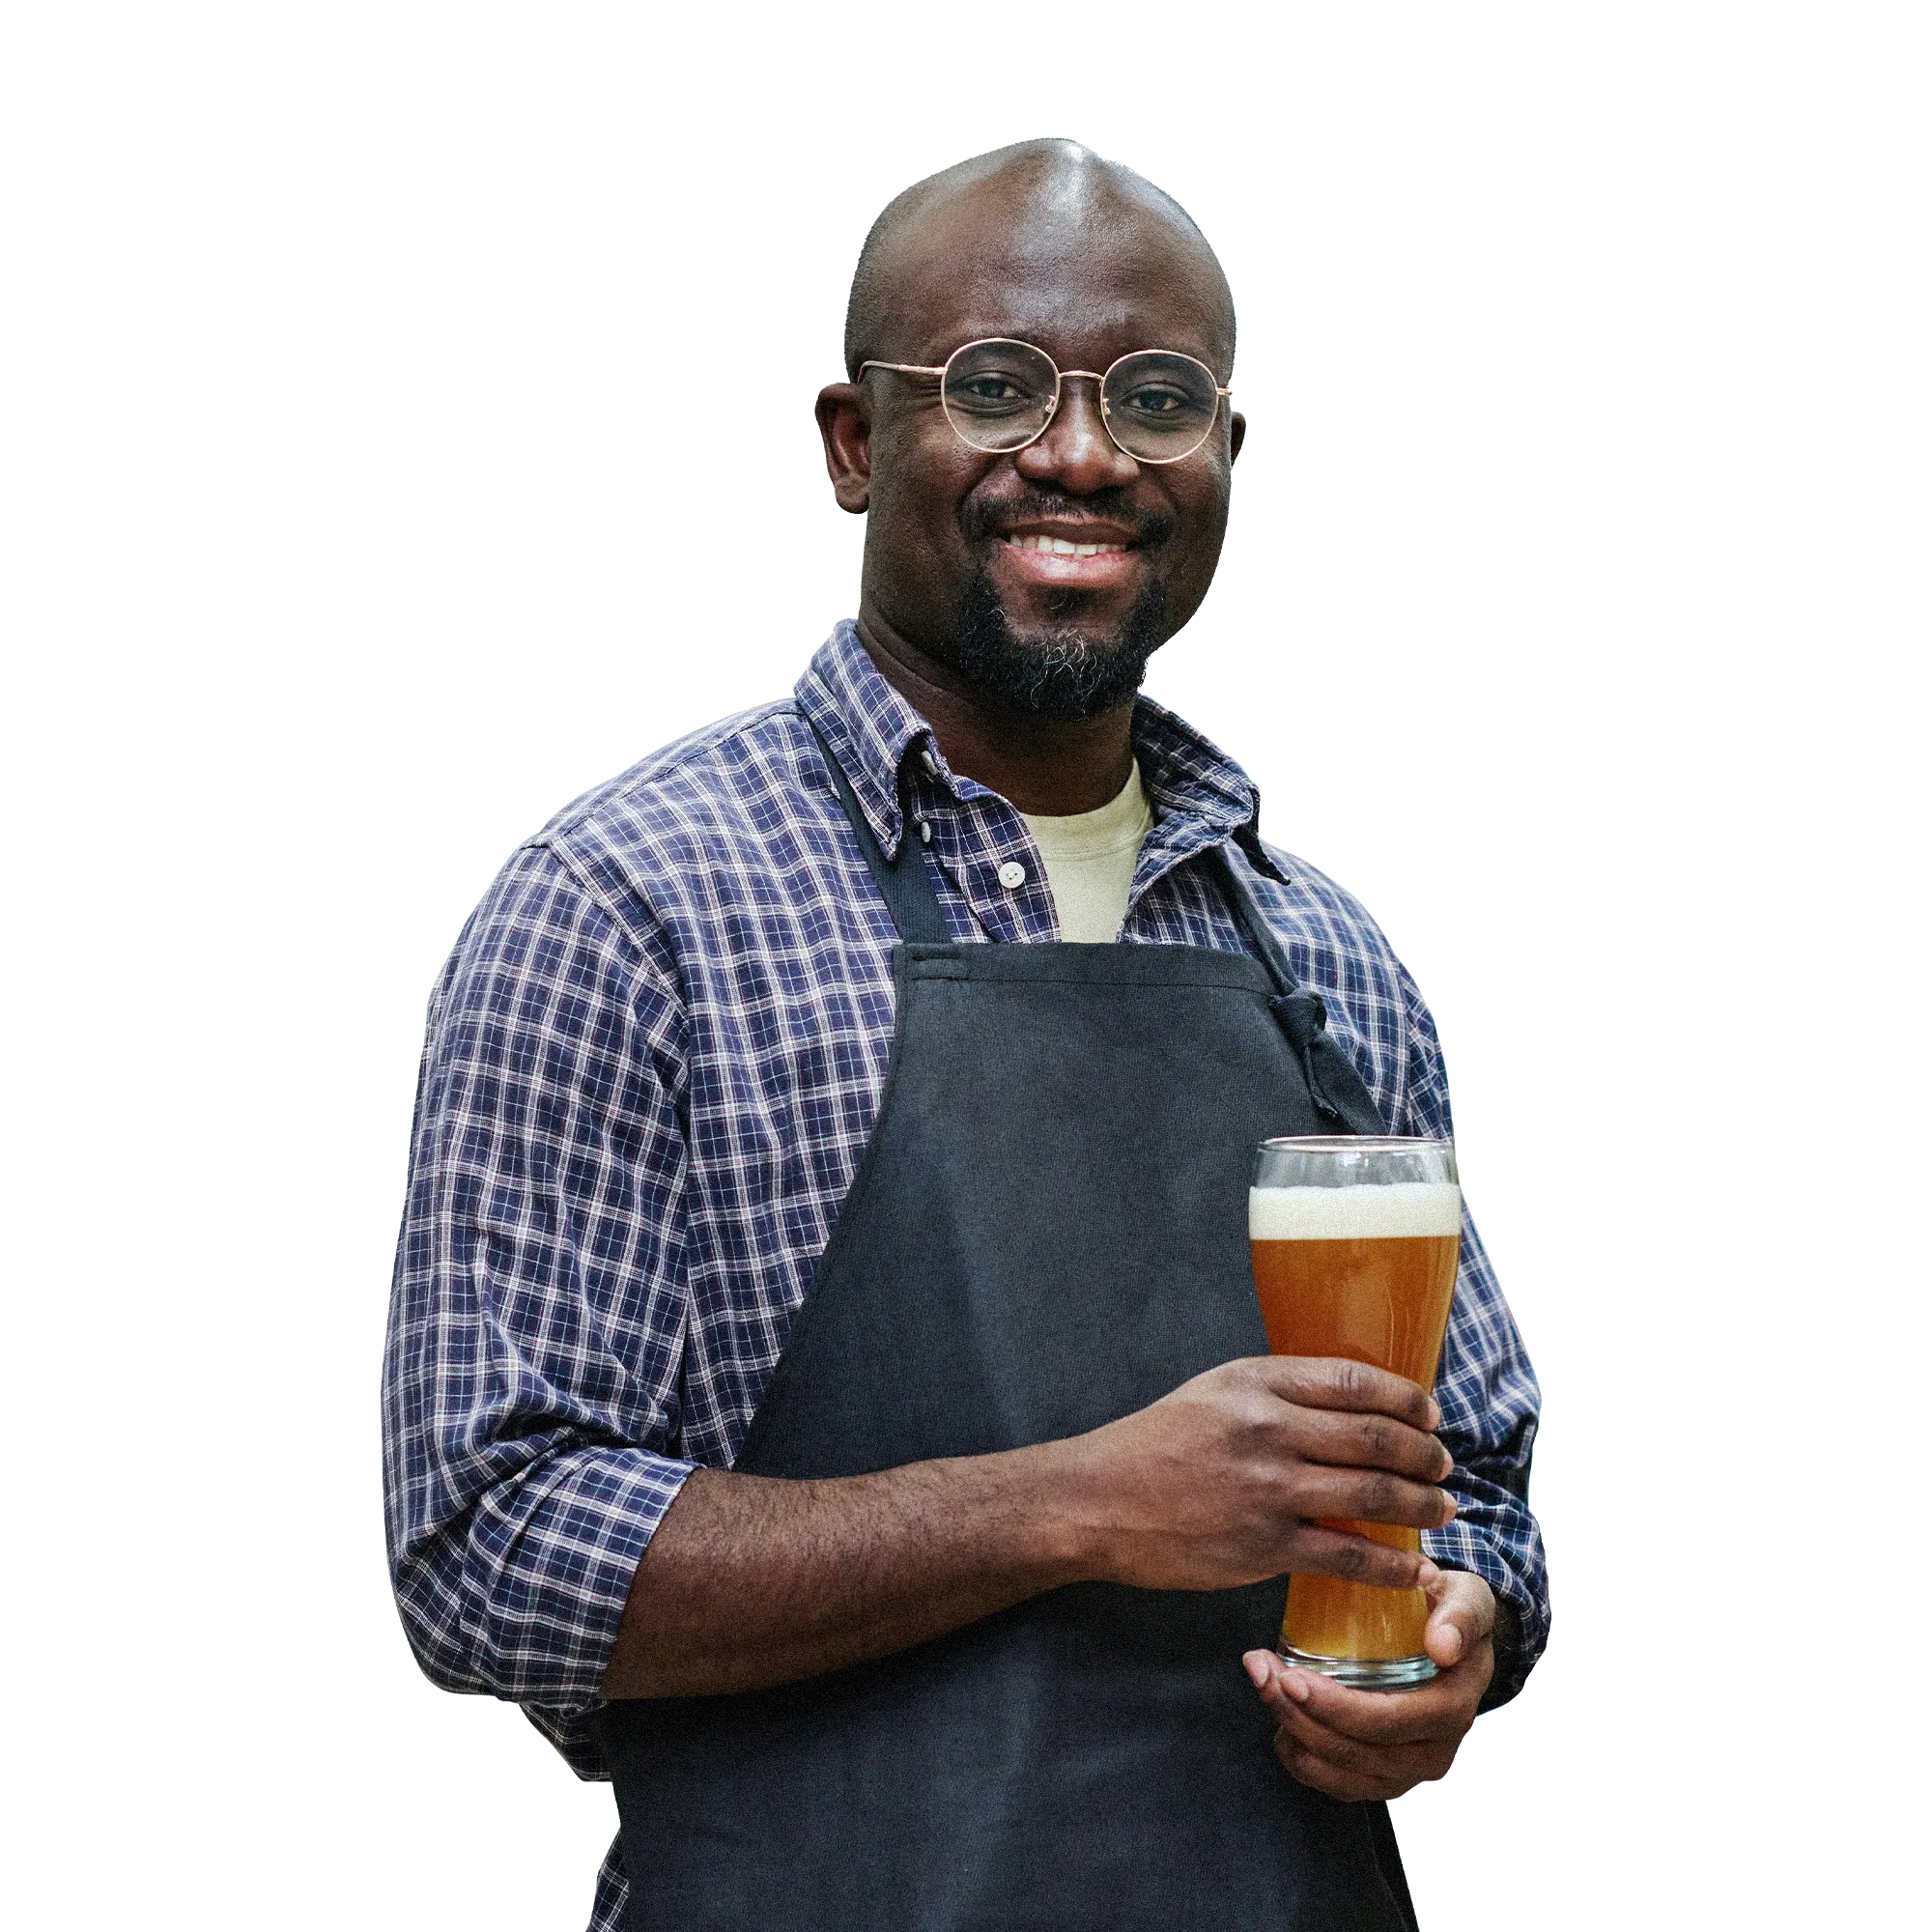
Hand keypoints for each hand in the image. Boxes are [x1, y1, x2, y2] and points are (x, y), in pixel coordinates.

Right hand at [1067, 1356, 1455, 1594]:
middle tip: (1443, 1466)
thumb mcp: (1213, 1392)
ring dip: (1422, 1506)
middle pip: (1377, 1438)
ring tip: (1442, 1511)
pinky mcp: (1263, 1545)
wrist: (1098, 1500)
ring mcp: (1268, 1489)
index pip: (1356, 1382)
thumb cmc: (1154, 1443)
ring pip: (1373, 1495)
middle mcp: (1268, 1429)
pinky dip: (1391, 1566)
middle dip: (1425, 1455)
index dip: (1407, 1400)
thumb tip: (1348, 1405)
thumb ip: (1275, 1393)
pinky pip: (1347, 1556)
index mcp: (1256, 1382)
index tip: (1429, 1414)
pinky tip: (1412, 1569)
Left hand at [1242, 1570, 1495, 1800]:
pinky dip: (1299, 1756)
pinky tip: (1280, 1717)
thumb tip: (1442, 1645)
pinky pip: (1333, 1782)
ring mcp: (1406, 1771)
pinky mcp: (1382, 1777)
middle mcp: (1432, 1752)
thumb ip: (1460, 1616)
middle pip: (1354, 1750)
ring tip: (1261, 1682)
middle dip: (1297, 1714)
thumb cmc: (1452, 1615)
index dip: (1336, 1707)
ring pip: (1338, 1770)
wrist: (1453, 1642)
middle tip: (1260, 1669)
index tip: (1291, 1677)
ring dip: (1291, 1730)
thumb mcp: (1468, 1601)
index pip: (1388, 1722)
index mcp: (1452, 1710)